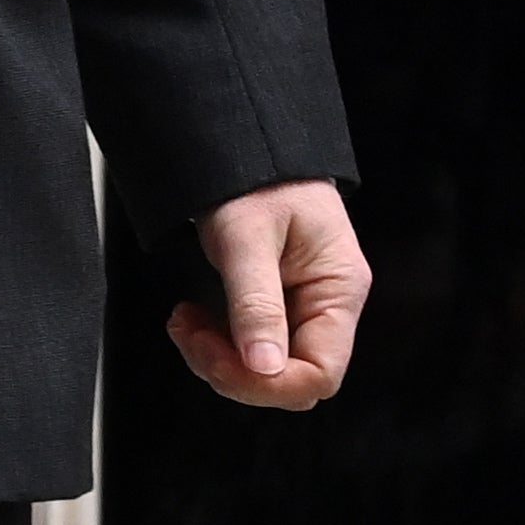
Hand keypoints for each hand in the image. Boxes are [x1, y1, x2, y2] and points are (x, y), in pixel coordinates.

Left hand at [170, 179, 367, 409]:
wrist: (246, 142)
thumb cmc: (258, 176)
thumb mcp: (247, 237)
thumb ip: (256, 303)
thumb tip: (264, 366)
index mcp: (339, 288)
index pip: (321, 372)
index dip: (270, 383)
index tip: (221, 360)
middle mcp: (327, 304)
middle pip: (290, 378)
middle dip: (235, 371)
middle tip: (192, 335)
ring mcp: (301, 306)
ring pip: (265, 369)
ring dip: (218, 358)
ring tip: (185, 322)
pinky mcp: (275, 305)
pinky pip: (250, 347)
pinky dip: (216, 343)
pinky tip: (194, 318)